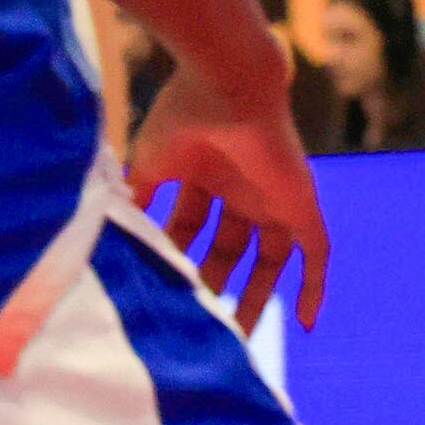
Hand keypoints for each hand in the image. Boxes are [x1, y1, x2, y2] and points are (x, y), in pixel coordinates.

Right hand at [127, 51, 331, 326]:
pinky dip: (315, 284)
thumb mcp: (149, 165)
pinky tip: (307, 323)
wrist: (225, 82)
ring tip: (236, 342)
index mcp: (206, 174)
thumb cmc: (184, 115)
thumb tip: (108, 234)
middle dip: (212, 287)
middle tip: (196, 330)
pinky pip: (316, 250)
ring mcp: (273, 195)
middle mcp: (241, 187)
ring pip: (270, 259)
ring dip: (256, 299)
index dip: (175, 261)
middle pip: (230, 250)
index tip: (158, 297)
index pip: (190, 229)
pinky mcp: (301, 201)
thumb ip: (136, 199)